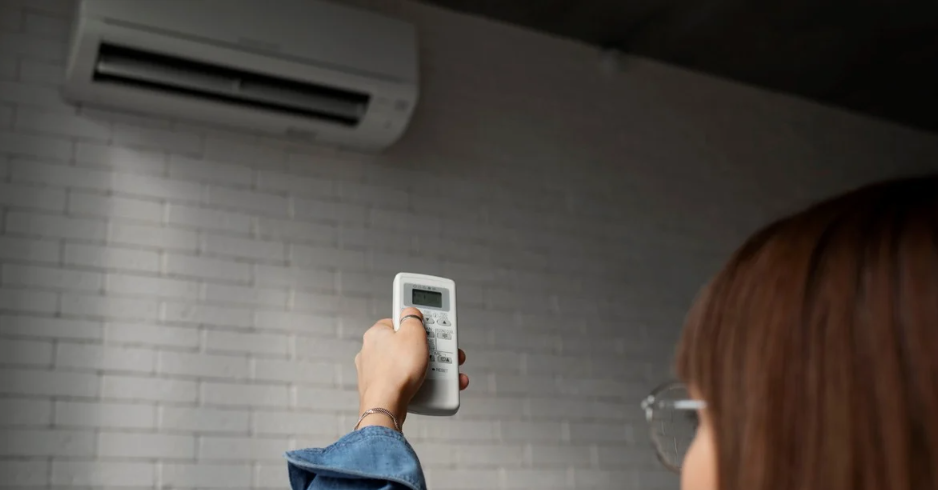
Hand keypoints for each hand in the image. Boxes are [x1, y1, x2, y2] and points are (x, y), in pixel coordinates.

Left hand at [354, 307, 468, 429]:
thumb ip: (413, 317)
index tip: (429, 329)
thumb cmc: (397, 372)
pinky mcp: (382, 389)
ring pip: (407, 365)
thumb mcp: (413, 332)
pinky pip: (405, 382)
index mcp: (376, 333)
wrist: (386, 407)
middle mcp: (372, 351)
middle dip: (429, 349)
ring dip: (428, 368)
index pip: (399, 321)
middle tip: (443, 353)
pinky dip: (419, 383)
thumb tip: (411, 312)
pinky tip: (432, 388)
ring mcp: (375, 372)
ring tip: (445, 373)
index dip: (417, 325)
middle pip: (406, 344)